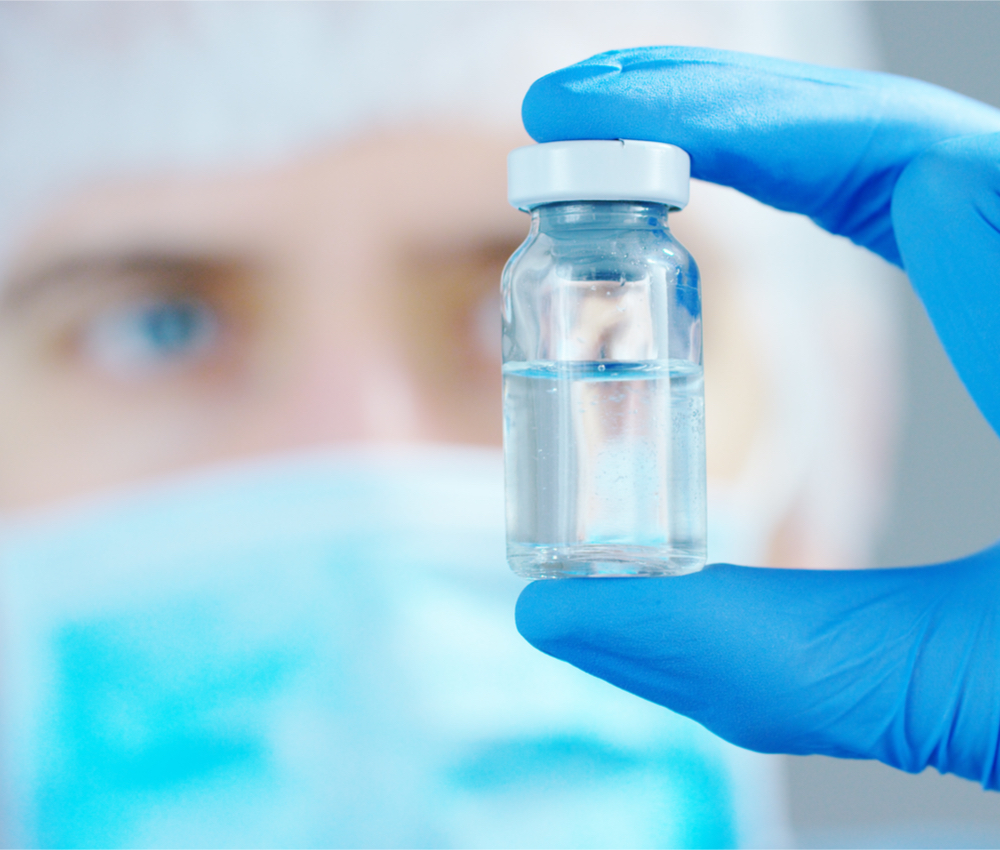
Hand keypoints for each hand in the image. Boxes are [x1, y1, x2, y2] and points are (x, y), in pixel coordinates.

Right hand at [515, 47, 999, 787]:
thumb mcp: (980, 691)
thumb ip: (768, 660)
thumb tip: (562, 615)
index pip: (902, 164)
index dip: (721, 116)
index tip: (577, 116)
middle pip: (905, 145)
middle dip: (726, 116)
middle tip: (578, 128)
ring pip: (937, 176)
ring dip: (782, 153)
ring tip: (644, 168)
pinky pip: (962, 237)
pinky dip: (851, 206)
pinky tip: (775, 223)